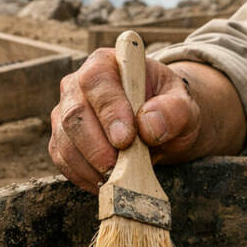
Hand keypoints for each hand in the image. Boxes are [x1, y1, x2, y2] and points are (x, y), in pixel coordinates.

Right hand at [49, 48, 201, 191]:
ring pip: (64, 141)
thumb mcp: (184, 105)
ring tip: (118, 178)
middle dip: (97, 147)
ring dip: (90, 166)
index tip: (126, 140)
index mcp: (107, 63)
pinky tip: (105, 182)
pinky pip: (62, 160)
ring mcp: (65, 112)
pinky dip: (82, 176)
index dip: (109, 112)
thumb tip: (149, 124)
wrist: (160, 125)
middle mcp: (77, 84)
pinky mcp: (62, 139)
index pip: (97, 82)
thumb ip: (174, 110)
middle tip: (119, 168)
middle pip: (74, 115)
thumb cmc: (169, 108)